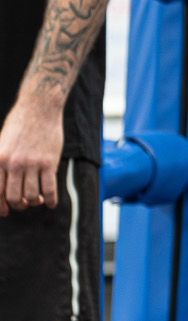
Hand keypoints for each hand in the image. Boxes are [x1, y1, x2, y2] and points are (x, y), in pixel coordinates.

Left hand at [0, 95, 64, 215]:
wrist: (39, 108)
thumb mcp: (1, 143)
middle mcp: (13, 163)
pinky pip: (50, 190)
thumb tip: (2, 186)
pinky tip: (50, 202)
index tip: (6, 211)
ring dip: (35, 203)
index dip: (1, 206)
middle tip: (24, 204)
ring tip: (38, 199)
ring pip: (32, 197)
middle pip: (14, 198)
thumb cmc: (19, 125)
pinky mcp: (49, 163)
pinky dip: (50, 201)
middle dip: (19, 206)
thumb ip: (0, 163)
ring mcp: (32, 164)